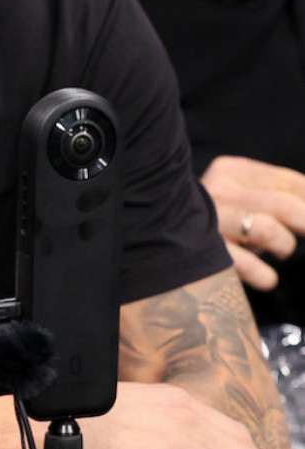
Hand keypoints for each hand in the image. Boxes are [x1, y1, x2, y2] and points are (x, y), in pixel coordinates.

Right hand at [200, 156, 304, 291]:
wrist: (162, 238)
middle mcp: (217, 192)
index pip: (287, 181)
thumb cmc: (219, 218)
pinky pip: (251, 267)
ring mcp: (210, 223)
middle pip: (283, 204)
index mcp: (230, 170)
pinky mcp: (206, 255)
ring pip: (268, 230)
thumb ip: (278, 192)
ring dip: (284, 246)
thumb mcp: (242, 194)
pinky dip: (267, 276)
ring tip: (280, 251)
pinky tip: (266, 277)